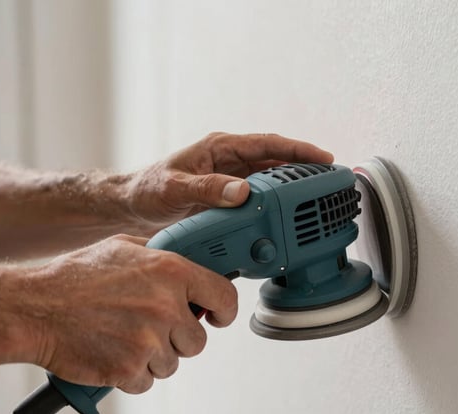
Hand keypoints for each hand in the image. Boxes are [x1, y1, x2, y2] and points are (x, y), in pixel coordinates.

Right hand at [18, 235, 237, 393]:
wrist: (34, 308)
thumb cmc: (73, 277)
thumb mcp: (123, 247)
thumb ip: (160, 255)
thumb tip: (188, 262)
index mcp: (170, 271)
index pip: (224, 297)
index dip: (223, 311)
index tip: (216, 317)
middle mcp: (165, 306)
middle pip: (198, 340)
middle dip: (178, 338)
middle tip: (149, 327)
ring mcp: (148, 341)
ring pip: (172, 363)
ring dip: (152, 356)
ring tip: (121, 336)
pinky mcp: (129, 369)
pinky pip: (147, 381)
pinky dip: (131, 374)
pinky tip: (111, 353)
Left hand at [125, 132, 333, 234]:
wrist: (128, 207)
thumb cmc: (146, 189)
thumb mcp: (174, 188)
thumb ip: (206, 189)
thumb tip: (242, 191)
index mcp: (219, 148)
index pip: (268, 144)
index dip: (298, 151)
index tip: (322, 159)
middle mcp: (228, 163)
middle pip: (276, 163)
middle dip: (304, 171)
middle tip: (329, 184)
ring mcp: (228, 182)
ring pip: (269, 184)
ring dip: (291, 193)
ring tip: (315, 205)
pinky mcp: (225, 202)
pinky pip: (257, 203)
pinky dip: (272, 211)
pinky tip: (284, 224)